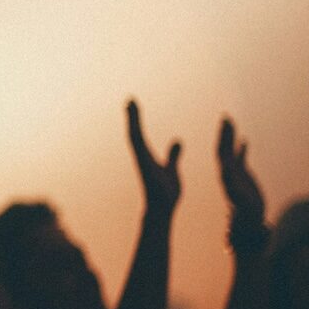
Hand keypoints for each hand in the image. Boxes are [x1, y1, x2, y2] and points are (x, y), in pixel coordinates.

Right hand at [126, 100, 180, 216]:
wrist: (162, 208)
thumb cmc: (166, 193)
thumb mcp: (172, 168)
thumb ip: (173, 155)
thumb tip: (178, 141)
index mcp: (147, 156)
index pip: (140, 134)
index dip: (137, 120)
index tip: (133, 105)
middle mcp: (141, 156)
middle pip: (134, 132)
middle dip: (133, 116)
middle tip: (130, 99)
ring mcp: (141, 160)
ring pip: (134, 136)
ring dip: (133, 120)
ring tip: (131, 104)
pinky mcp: (144, 164)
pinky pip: (139, 146)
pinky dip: (136, 133)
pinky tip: (135, 124)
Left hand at [218, 117, 263, 222]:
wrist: (248, 219)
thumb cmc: (244, 212)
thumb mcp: (237, 198)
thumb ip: (231, 184)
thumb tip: (225, 171)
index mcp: (226, 175)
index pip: (222, 153)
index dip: (223, 140)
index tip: (224, 126)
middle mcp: (228, 172)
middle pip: (225, 148)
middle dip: (224, 133)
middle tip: (225, 116)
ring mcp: (235, 172)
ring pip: (231, 151)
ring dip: (231, 136)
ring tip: (230, 121)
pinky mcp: (242, 175)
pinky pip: (241, 158)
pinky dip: (241, 149)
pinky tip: (244, 140)